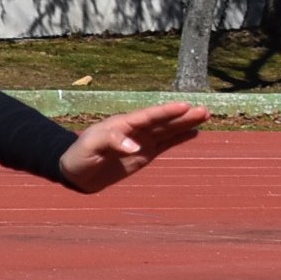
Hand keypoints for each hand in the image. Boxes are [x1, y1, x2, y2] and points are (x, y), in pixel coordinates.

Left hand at [59, 101, 209, 193]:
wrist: (75, 173)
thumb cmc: (79, 156)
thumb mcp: (91, 147)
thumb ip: (112, 143)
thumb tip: (136, 147)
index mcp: (123, 124)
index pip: (149, 116)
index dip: (166, 112)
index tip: (184, 107)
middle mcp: (136, 130)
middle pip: (163, 121)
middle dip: (183, 116)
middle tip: (204, 110)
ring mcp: (141, 142)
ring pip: (168, 130)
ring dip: (186, 124)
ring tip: (205, 116)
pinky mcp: (144, 155)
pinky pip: (165, 144)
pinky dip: (179, 138)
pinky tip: (193, 133)